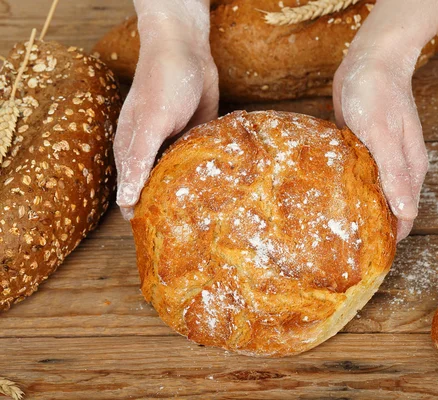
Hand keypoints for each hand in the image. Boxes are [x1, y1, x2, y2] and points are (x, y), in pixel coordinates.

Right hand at [114, 0, 217, 219]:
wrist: (189, 52)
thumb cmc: (162, 83)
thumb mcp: (151, 122)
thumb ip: (139, 160)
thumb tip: (125, 201)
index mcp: (133, 153)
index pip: (132, 196)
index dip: (143, 218)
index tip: (160, 242)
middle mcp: (152, 155)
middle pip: (159, 192)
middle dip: (173, 212)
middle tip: (192, 239)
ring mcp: (176, 149)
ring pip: (183, 182)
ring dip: (194, 197)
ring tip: (211, 224)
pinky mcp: (198, 141)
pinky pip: (203, 165)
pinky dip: (210, 178)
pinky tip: (224, 195)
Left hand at [334, 47, 426, 240]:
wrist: (368, 60)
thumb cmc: (377, 93)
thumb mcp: (383, 134)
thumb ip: (394, 173)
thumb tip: (406, 213)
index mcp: (409, 168)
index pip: (405, 214)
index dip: (391, 238)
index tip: (372, 260)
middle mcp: (397, 167)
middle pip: (387, 207)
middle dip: (372, 229)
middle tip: (344, 250)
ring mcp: (378, 158)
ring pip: (370, 194)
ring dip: (357, 209)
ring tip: (333, 230)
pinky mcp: (360, 149)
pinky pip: (355, 177)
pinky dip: (346, 189)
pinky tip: (327, 198)